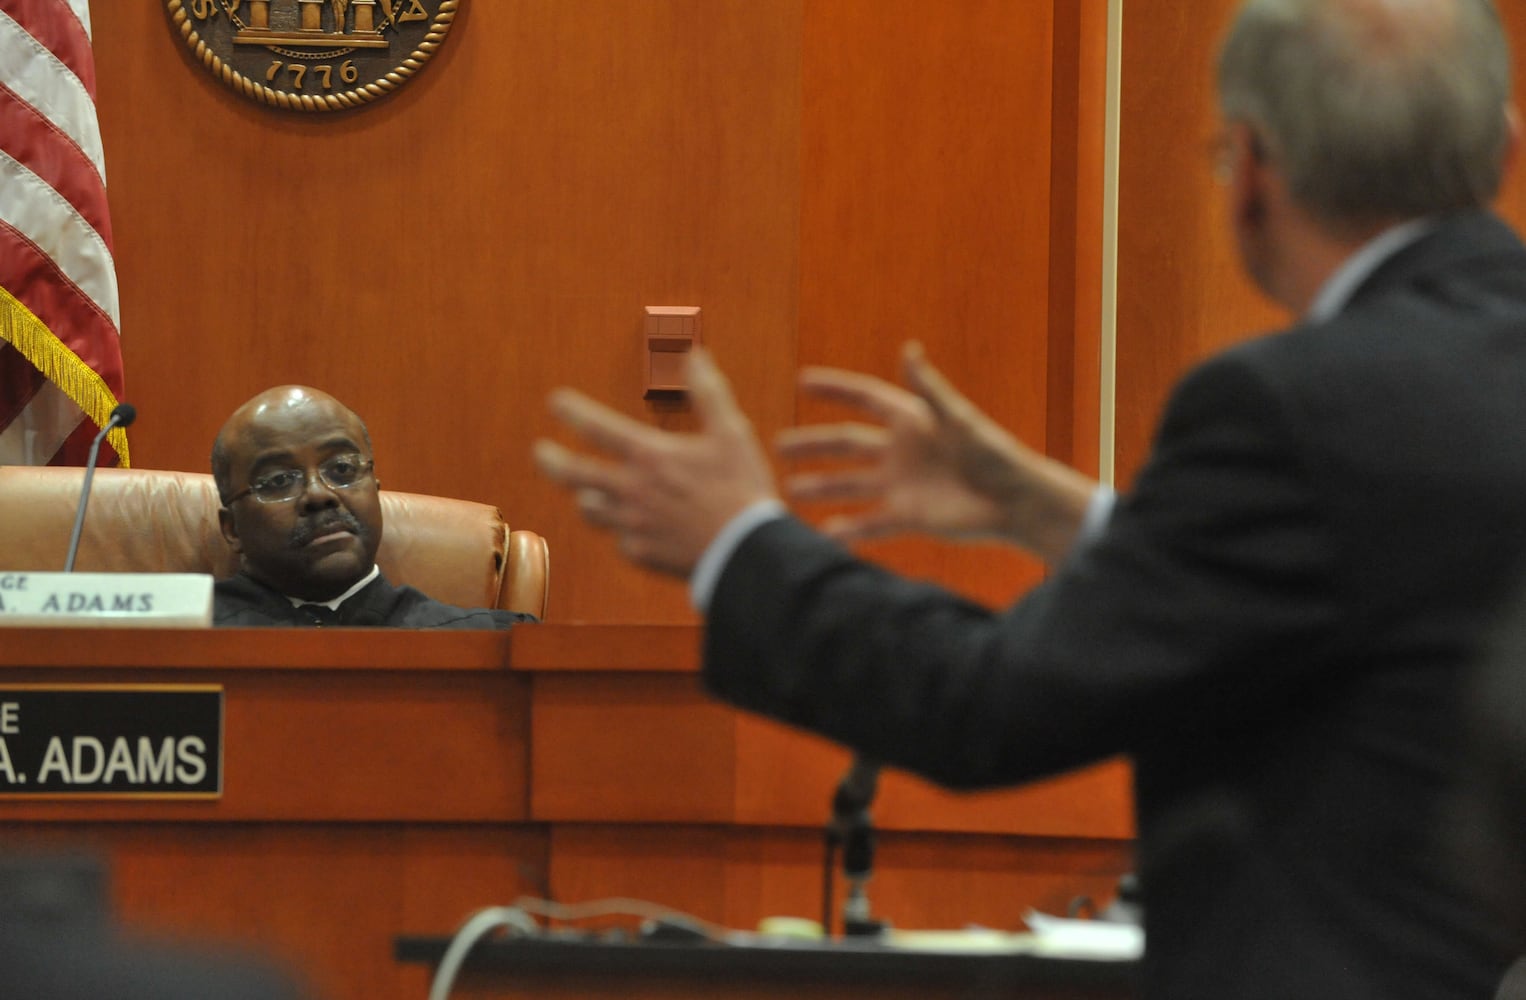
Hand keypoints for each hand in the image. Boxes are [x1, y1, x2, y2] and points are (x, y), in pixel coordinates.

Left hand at [534, 347, 778, 577]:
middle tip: (540, 452)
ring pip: (590, 510)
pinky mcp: (640, 554)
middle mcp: (630, 490)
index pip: (596, 427)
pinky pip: (621, 540)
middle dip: (551, 461)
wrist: (746, 552)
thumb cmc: (741, 488)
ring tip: (588, 493)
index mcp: (649, 455)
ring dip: (586, 497)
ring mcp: (631, 525)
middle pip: (573, 474)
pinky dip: (624, 531)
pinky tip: (636, 528)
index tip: (555, 402)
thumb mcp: (731, 432)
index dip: (571, 412)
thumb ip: (708, 392)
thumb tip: (695, 354)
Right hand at [778, 342, 1096, 563]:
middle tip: (777, 446)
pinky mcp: (908, 516)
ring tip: (790, 490)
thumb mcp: (958, 419)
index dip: (835, 388)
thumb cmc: (994, 454)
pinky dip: (848, 530)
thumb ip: (928, 389)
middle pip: (846, 444)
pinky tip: (823, 534)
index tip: (803, 381)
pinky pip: (870, 523)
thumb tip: (909, 349)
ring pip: (850, 485)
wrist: (1015, 502)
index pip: (864, 398)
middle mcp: (900, 451)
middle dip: (813, 444)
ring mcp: (901, 484)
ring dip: (821, 487)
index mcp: (911, 420)